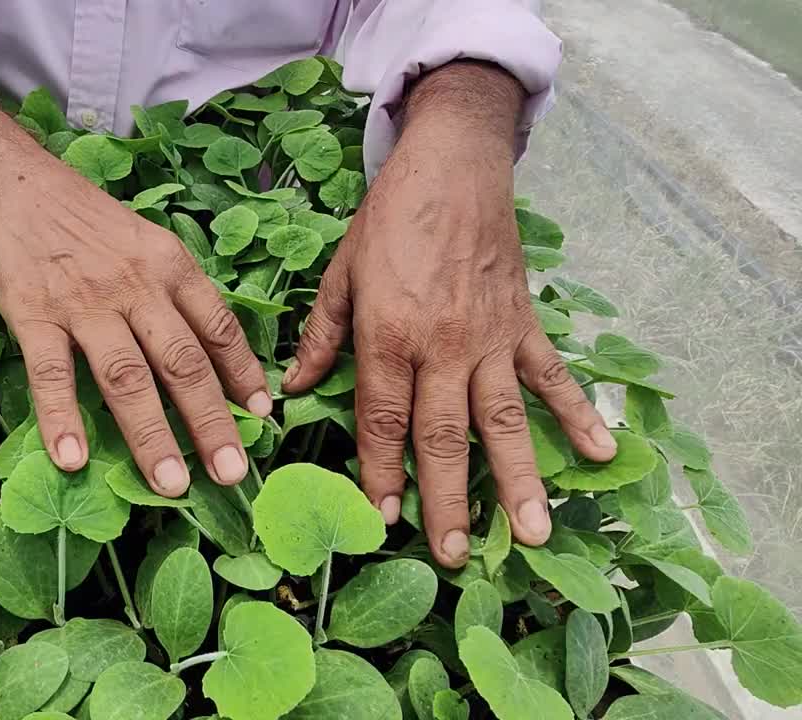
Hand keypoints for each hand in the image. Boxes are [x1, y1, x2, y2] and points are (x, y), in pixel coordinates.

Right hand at [0, 151, 272, 495]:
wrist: (9, 180)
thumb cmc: (82, 217)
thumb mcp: (144, 240)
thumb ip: (173, 291)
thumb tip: (210, 351)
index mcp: (169, 264)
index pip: (218, 326)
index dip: (243, 373)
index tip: (262, 415)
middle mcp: (135, 285)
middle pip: (182, 363)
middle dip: (211, 423)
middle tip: (233, 473)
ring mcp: (83, 302)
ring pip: (126, 376)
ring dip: (151, 435)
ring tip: (170, 484)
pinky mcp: (33, 312)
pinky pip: (51, 372)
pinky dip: (62, 417)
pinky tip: (72, 459)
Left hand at [283, 62, 617, 567]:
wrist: (454, 165)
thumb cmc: (389, 220)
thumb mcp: (340, 274)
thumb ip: (320, 337)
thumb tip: (293, 390)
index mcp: (389, 335)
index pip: (384, 420)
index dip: (381, 474)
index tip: (381, 521)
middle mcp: (443, 346)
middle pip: (443, 435)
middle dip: (447, 499)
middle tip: (453, 555)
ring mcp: (491, 339)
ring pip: (504, 421)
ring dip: (519, 479)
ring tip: (533, 533)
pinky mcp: (524, 324)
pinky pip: (552, 377)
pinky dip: (578, 414)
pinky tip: (602, 454)